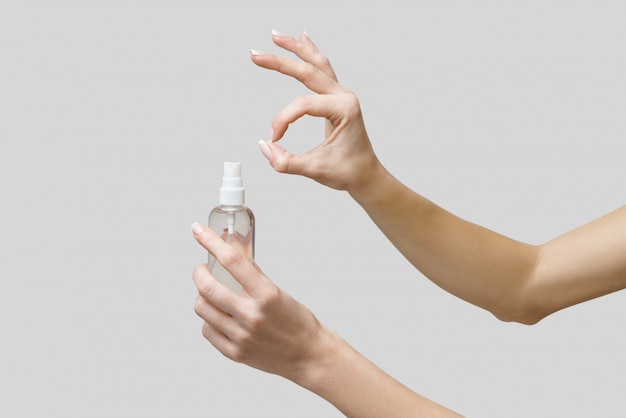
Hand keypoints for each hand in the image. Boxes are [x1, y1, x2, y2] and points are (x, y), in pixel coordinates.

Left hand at [190, 223, 325, 381]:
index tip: (198, 231)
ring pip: (202, 308)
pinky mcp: (235, 352)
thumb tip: (231, 255)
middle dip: (199, 272)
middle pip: (207, 287)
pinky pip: (207, 330)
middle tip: (202, 269)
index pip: (232, 260)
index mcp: (266, 294)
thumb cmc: (297, 321)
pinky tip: (219, 316)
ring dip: (202, 296)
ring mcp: (242, 336)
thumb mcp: (279, 292)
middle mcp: (252, 315)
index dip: (210, 242)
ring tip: (212, 294)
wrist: (308, 354)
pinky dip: (209, 319)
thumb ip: (253, 276)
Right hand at [252, 30, 382, 193]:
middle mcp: (344, 97)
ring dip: (296, 49)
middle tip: (255, 55)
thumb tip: (265, 148)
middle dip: (280, 62)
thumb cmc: (349, 171)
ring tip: (276, 36)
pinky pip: (323, 70)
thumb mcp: (316, 170)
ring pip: (316, 64)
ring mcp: (342, 95)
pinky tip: (302, 39)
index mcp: (344, 109)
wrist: (367, 176)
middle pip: (308, 72)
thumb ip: (286, 162)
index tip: (274, 138)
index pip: (303, 105)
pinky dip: (310, 54)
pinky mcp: (337, 98)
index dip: (283, 120)